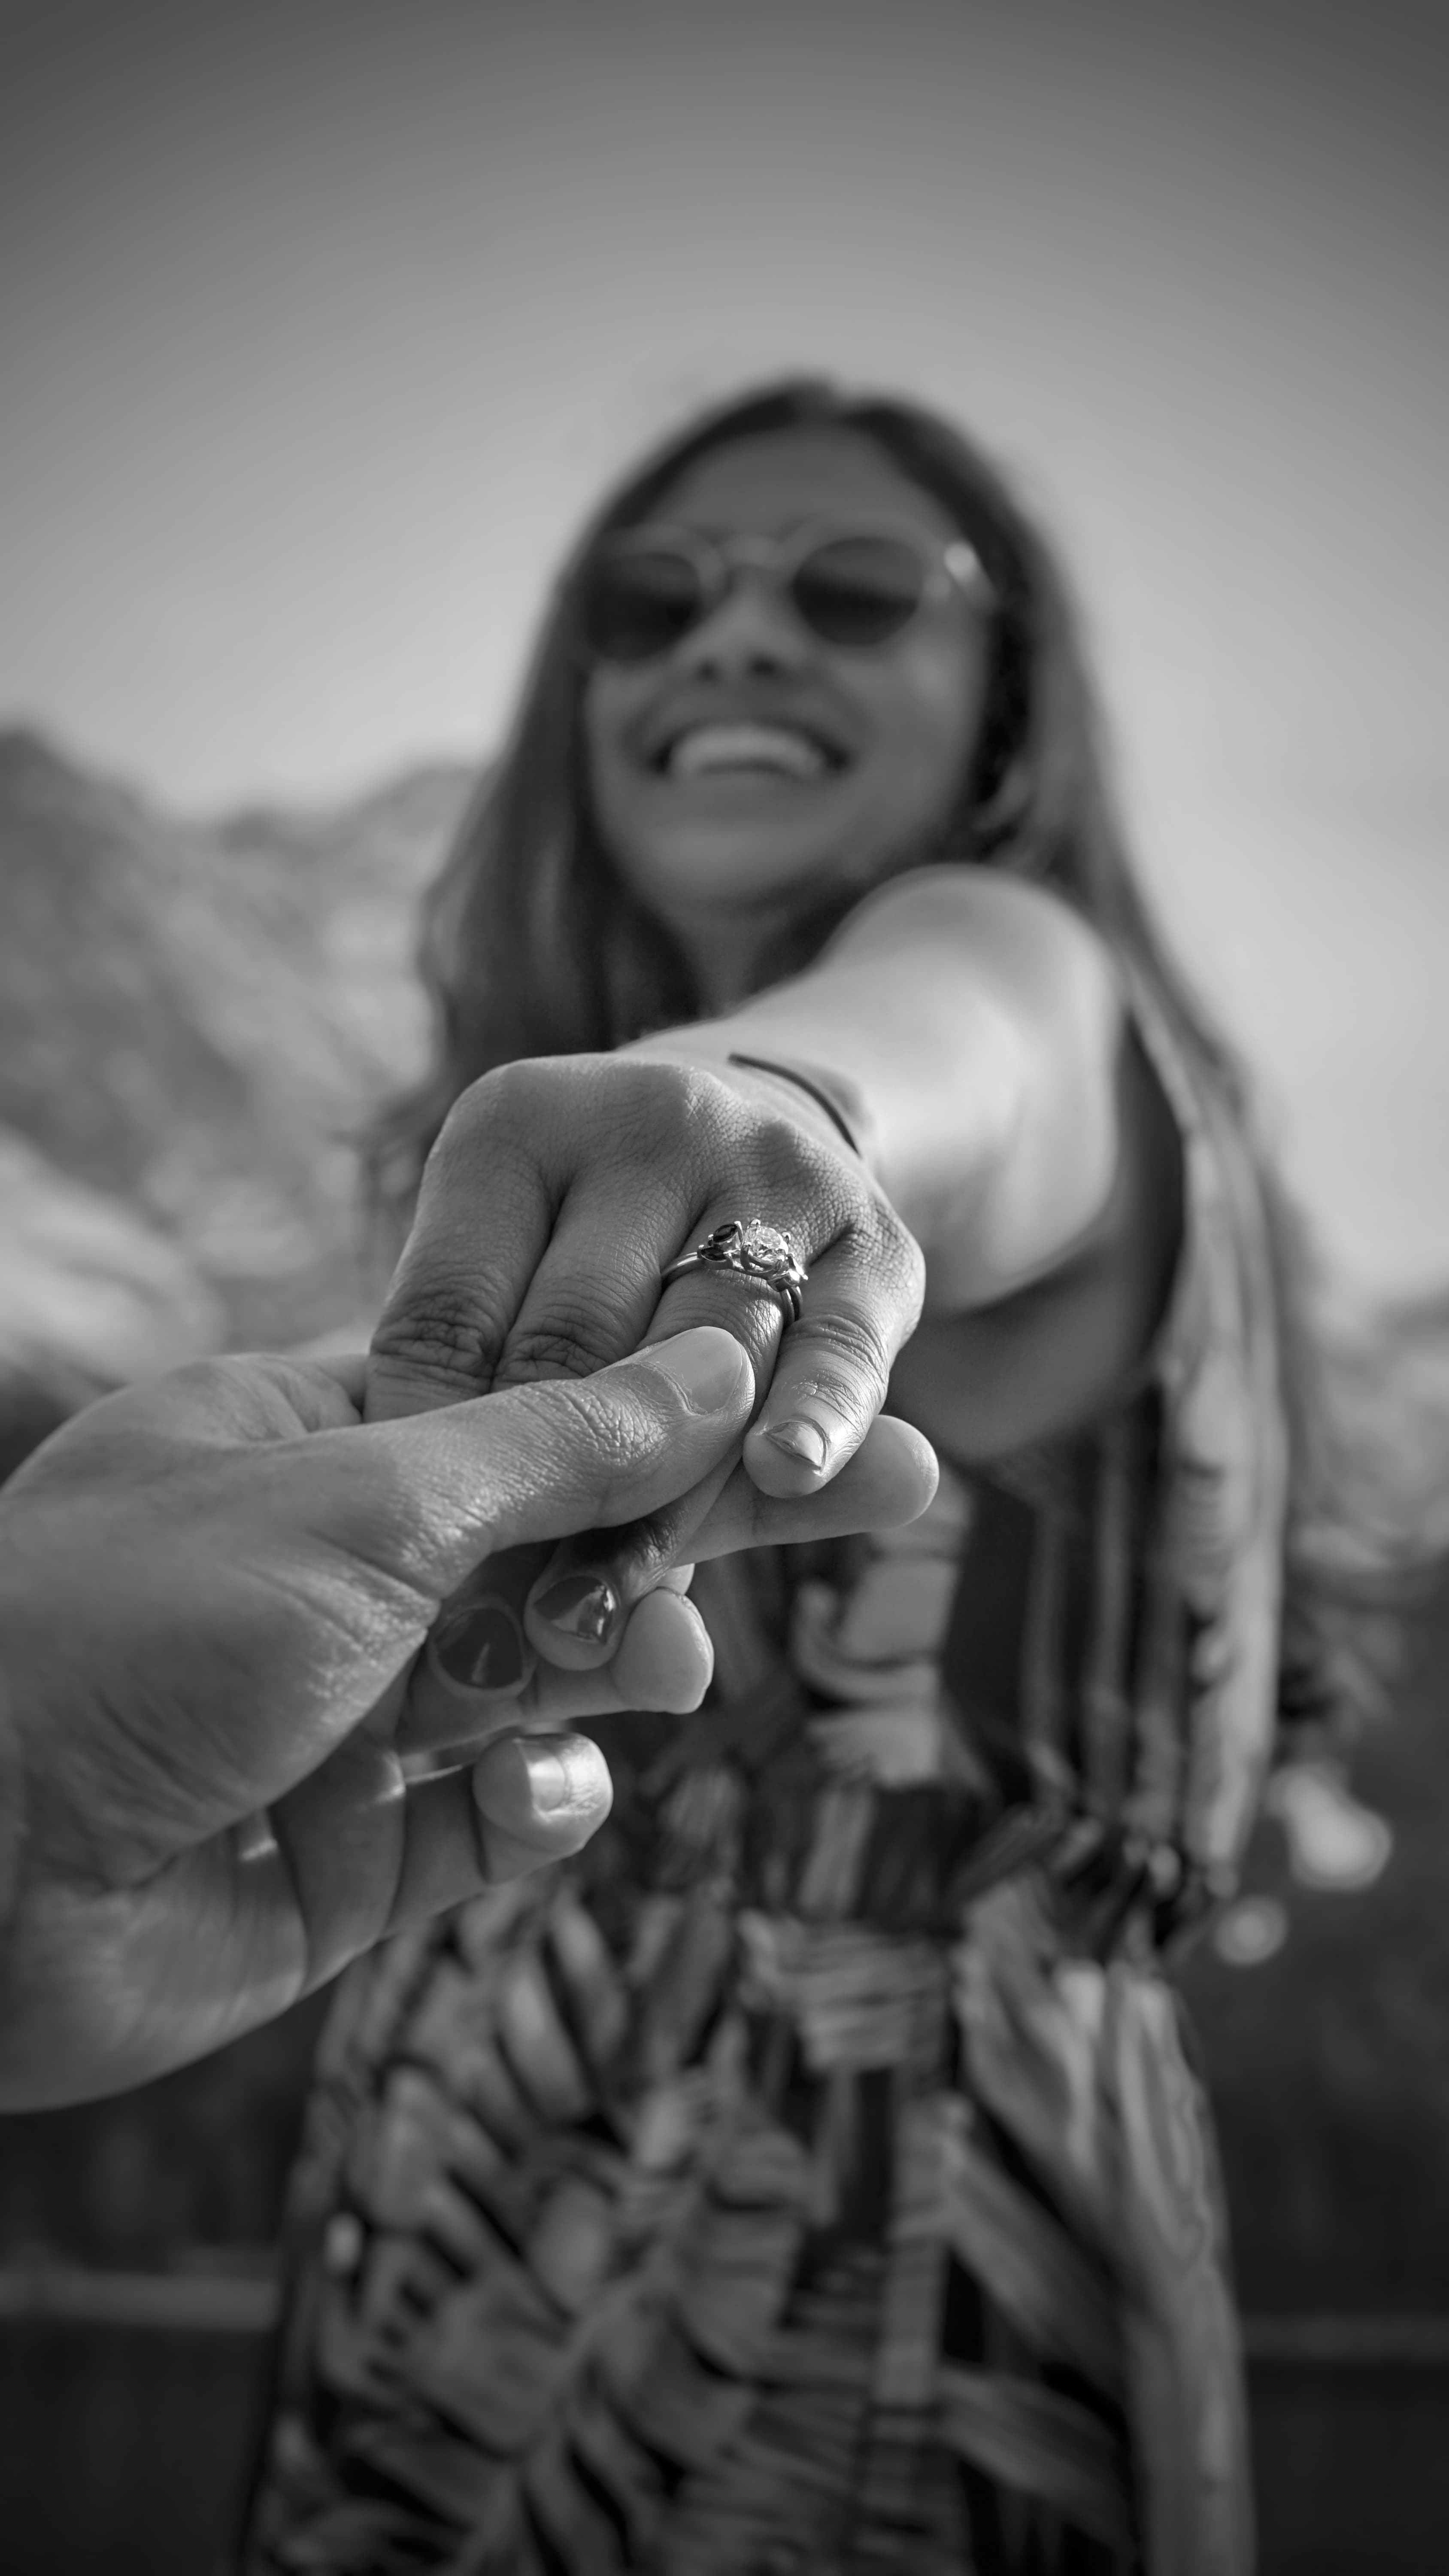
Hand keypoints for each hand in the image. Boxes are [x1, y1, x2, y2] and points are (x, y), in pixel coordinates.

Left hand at [0, 1334, 934, 2106]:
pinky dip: (536, 1801)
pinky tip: (550, 1788)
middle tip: (903, 1490)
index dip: (684, 1397)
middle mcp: (331, 1569)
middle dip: (715, 1522)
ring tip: (675, 1672)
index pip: (542, 1403)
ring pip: (543, 1679)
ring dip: (621, 1666)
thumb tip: (718, 1362)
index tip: (822, 1384)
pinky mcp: (345, 1857)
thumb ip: (558, 1447)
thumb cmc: (136, 1625)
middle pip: (569, 1534)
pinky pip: (488, 1819)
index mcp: (312, 1437)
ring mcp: (339, 1715)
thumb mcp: (367, 1496)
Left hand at [367, 1053, 926, 1642]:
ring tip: (616, 1592)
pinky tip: (789, 1476)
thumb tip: (476, 1542)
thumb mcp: (490, 1281)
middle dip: (541, 1491)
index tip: (416, 1563)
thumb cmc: (576, 1275)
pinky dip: (814, 1417)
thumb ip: (457, 1382)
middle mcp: (643, 1119)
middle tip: (512, 1613)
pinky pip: (837, 1347)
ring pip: (705, 1356)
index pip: (450, 1314)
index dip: (429, 1449)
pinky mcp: (877, 1241)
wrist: (751, 1178)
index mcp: (512, 1130)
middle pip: (576, 1344)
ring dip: (662, 1496)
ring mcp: (772, 1168)